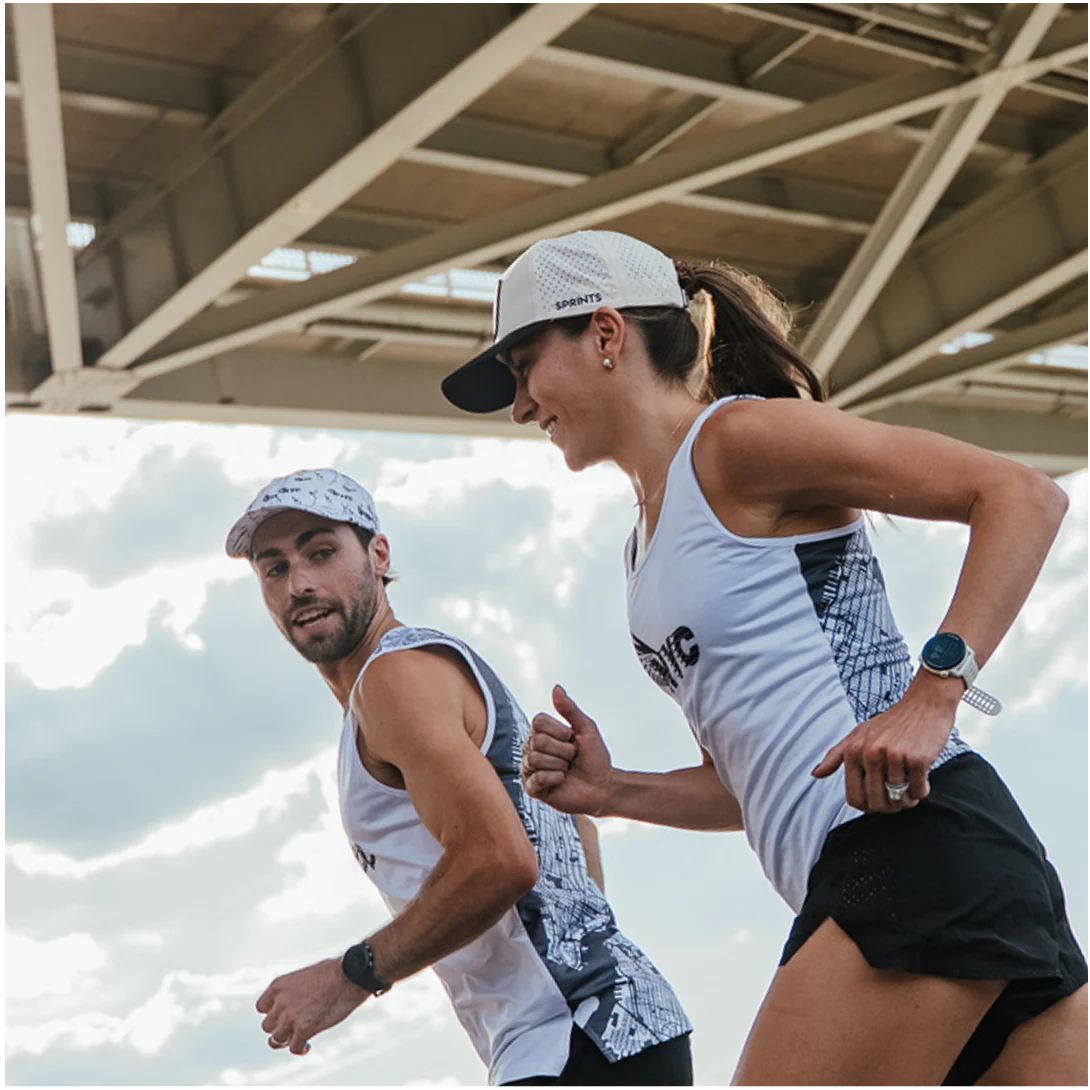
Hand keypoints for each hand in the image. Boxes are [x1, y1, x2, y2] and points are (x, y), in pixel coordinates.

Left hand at [256, 957, 368, 1055]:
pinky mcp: (304, 1029)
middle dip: (279, 1027)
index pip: (261, 1007)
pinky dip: (300, 1049)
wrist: (348, 976)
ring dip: (287, 1040)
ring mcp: (290, 1017)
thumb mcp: (305, 975)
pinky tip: (307, 1046)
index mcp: (278, 985)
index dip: (272, 1013)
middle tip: (293, 1028)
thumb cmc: (333, 972)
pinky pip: (294, 1047)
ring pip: (276, 1039)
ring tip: (298, 1039)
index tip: (282, 1015)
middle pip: (268, 1026)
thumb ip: (294, 991)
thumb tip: (297, 1002)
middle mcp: (280, 1002)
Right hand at [523, 686, 613, 816]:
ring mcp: (531, 769)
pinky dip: (555, 779)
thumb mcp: (586, 728)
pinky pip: (536, 779)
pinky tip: (561, 781)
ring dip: (559, 765)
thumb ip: (569, 709)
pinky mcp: (532, 788)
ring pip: (535, 759)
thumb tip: (556, 688)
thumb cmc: (595, 758)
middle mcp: (533, 749)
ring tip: (567, 770)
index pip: (538, 722)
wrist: (603, 786)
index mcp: (543, 734)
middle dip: (562, 750)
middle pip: (537, 741)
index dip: (559, 731)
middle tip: (572, 758)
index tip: (572, 739)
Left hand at [811, 681, 958, 813]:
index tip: (877, 801)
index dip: (868, 807)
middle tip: (898, 795)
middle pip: (877, 803)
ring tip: (909, 782)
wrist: (923, 705)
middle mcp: (870, 754)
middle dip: (889, 807)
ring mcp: (893, 756)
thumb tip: (815, 773)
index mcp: (853, 752)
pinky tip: (920, 776)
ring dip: (908, 798)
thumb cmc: (891, 723)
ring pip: (899, 800)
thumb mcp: (857, 735)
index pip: (854, 798)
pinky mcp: (917, 759)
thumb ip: (835, 756)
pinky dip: (921, 789)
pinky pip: (919, 791)